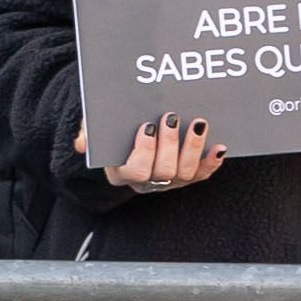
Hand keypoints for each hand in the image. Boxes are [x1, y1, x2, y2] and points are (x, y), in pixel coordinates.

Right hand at [92, 115, 221, 193]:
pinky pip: (202, 175)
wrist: (129, 136)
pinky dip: (212, 162)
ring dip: (193, 148)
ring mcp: (169, 182)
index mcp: (121, 173)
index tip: (147, 127)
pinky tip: (219, 146)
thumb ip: (88, 134)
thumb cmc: (113, 133)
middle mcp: (147, 182)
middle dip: (170, 144)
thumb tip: (81, 143)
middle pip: (164, 171)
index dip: (144, 151)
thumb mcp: (96, 131)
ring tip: (197, 124)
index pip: (135, 171)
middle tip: (171, 118)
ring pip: (186, 173)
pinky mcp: (187, 177)